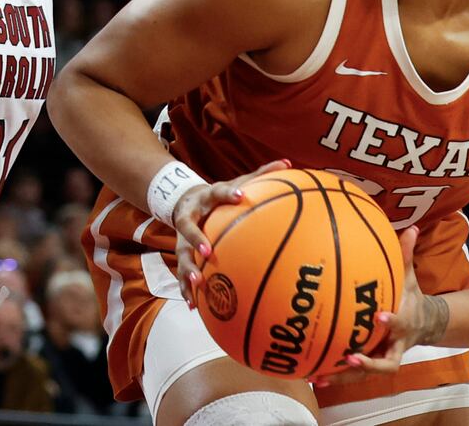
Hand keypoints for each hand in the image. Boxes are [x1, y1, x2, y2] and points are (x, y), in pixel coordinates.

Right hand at [171, 160, 290, 303]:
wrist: (183, 201)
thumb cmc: (218, 195)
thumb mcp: (236, 181)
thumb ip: (261, 174)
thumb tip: (288, 162)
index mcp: (206, 198)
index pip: (216, 192)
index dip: (228, 193)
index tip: (241, 195)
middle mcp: (190, 217)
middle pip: (188, 227)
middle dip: (196, 238)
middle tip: (207, 250)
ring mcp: (182, 238)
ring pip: (181, 254)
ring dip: (188, 269)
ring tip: (197, 282)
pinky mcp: (182, 254)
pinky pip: (182, 273)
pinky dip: (187, 289)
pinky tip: (194, 305)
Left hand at [317, 227, 447, 385]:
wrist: (425, 324)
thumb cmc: (411, 297)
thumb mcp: (411, 277)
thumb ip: (406, 255)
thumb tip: (411, 227)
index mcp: (404, 324)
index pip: (399, 325)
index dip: (390, 323)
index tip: (378, 316)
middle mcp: (394, 345)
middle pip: (385, 363)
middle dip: (367, 364)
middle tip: (349, 358)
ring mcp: (382, 357)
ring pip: (366, 375)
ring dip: (344, 376)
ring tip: (320, 375)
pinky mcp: (371, 363)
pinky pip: (353, 374)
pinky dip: (335, 375)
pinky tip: (312, 374)